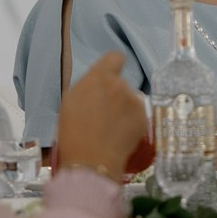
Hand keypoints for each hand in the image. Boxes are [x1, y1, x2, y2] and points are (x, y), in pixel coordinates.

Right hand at [55, 52, 148, 182]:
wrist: (90, 159)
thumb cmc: (72, 131)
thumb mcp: (71, 101)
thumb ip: (88, 87)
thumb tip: (97, 87)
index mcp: (100, 77)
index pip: (115, 58)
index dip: (112, 68)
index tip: (107, 80)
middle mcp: (121, 85)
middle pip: (121, 84)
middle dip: (115, 95)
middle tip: (103, 115)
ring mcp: (135, 102)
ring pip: (131, 101)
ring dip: (124, 110)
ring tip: (112, 130)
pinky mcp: (144, 119)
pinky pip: (138, 116)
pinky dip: (131, 124)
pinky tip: (120, 137)